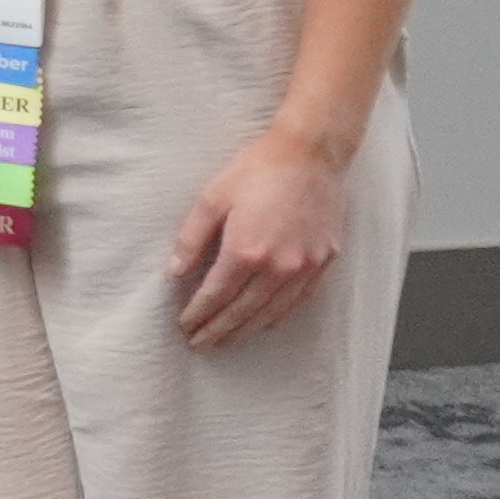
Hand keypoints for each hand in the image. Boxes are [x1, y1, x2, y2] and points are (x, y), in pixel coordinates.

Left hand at [168, 126, 349, 347]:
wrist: (311, 154)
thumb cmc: (258, 171)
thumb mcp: (212, 199)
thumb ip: (191, 239)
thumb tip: (174, 271)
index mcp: (246, 251)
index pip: (216, 295)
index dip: (198, 314)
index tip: (184, 326)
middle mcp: (279, 266)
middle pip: (243, 311)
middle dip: (219, 330)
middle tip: (200, 344)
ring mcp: (306, 266)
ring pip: (272, 312)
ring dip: (247, 330)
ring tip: (227, 341)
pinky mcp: (325, 261)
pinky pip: (299, 300)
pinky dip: (279, 315)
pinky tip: (265, 322)